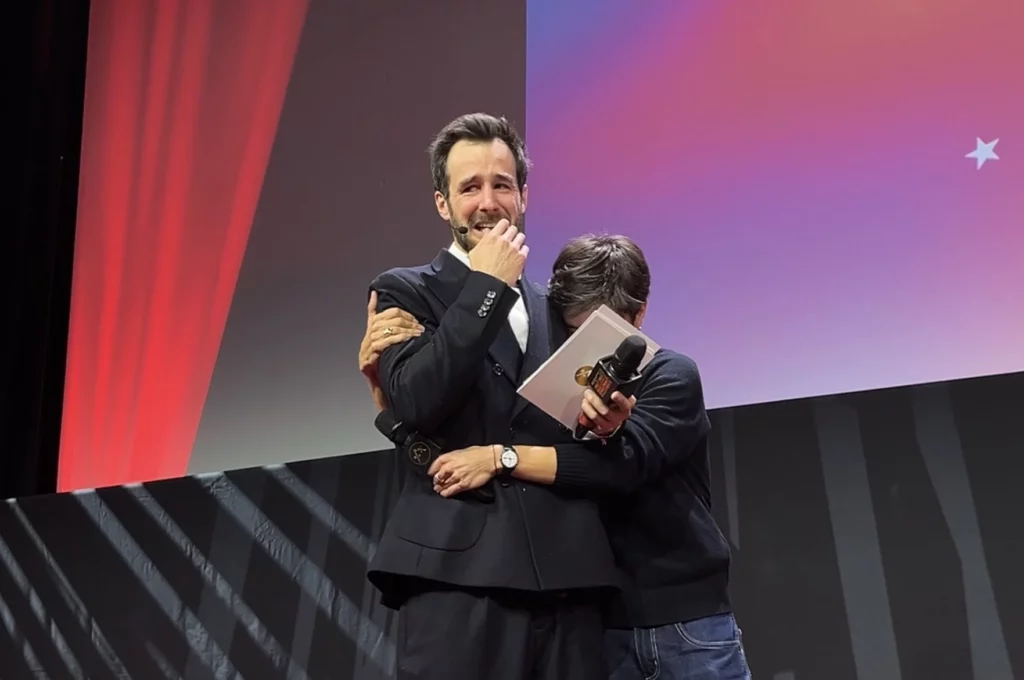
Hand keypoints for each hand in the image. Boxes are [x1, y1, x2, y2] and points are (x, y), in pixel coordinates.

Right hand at [358, 291, 423, 408]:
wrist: (390, 402)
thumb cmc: (396, 377)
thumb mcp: (400, 353)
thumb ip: (402, 337)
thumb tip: (414, 325)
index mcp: (372, 338)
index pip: (373, 315)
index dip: (388, 309)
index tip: (406, 311)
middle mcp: (365, 344)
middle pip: (381, 321)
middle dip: (402, 321)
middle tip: (418, 327)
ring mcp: (364, 354)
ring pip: (381, 332)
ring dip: (402, 331)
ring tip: (417, 333)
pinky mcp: (365, 364)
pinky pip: (378, 345)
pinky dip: (393, 340)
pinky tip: (405, 339)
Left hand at [427, 445, 498, 497]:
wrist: (490, 459)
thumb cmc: (479, 453)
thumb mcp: (462, 451)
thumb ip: (452, 457)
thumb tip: (446, 463)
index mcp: (451, 457)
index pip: (436, 464)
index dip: (432, 470)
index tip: (431, 473)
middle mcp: (452, 466)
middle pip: (438, 476)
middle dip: (436, 480)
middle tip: (435, 483)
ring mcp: (458, 476)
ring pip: (444, 484)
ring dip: (440, 487)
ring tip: (438, 490)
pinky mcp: (464, 484)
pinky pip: (452, 490)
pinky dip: (447, 493)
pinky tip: (444, 494)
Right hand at [468, 219, 528, 285]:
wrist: (490, 283)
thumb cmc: (481, 271)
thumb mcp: (475, 252)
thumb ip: (483, 240)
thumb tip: (487, 234)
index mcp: (492, 237)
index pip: (503, 222)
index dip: (504, 226)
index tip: (504, 229)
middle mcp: (504, 241)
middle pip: (513, 228)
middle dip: (511, 233)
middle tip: (509, 239)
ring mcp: (514, 248)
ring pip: (521, 236)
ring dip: (518, 240)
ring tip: (514, 247)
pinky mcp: (521, 257)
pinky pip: (526, 248)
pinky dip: (523, 251)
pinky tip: (518, 255)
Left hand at [580, 389, 635, 436]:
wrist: (614, 418)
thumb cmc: (615, 403)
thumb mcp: (620, 394)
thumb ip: (615, 387)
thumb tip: (601, 375)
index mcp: (627, 406)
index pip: (626, 404)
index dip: (620, 399)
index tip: (614, 394)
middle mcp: (619, 416)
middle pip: (606, 410)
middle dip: (595, 400)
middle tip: (588, 392)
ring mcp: (610, 424)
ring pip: (596, 416)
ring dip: (587, 407)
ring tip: (584, 400)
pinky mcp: (601, 429)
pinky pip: (590, 422)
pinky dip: (585, 414)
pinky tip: (584, 408)